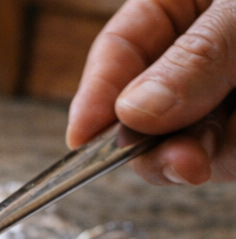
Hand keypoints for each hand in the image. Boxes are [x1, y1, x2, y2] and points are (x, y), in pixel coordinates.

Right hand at [67, 0, 235, 183]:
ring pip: (180, 144)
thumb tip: (133, 112)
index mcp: (181, 4)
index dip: (95, 95)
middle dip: (149, 143)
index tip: (80, 138)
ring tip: (212, 154)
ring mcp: (219, 95)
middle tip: (172, 161)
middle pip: (140, 112)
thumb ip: (194, 57)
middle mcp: (195, 55)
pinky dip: (232, 152)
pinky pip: (224, 155)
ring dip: (193, 155)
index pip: (120, 48)